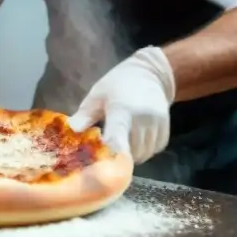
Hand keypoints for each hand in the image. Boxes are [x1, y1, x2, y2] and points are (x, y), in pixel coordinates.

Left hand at [67, 46, 175, 163]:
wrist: (151, 74)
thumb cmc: (118, 84)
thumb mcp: (97, 96)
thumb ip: (85, 116)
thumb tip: (71, 132)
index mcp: (123, 111)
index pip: (117, 142)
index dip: (108, 158)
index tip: (99, 162)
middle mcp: (143, 121)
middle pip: (128, 154)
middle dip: (116, 155)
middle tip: (107, 145)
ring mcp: (158, 127)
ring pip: (141, 156)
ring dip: (130, 154)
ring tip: (122, 137)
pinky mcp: (165, 134)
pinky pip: (152, 152)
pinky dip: (142, 150)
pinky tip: (135, 136)